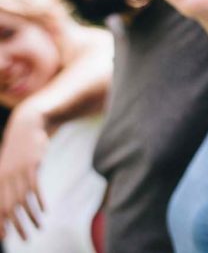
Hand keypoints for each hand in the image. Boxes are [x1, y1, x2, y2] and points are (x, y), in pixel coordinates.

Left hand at [0, 102, 48, 240]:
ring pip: (23, 201)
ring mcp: (17, 172)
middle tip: (24, 239)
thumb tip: (9, 202)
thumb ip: (6, 183)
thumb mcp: (8, 166)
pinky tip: (44, 211)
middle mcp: (4, 178)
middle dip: (15, 226)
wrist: (27, 127)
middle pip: (8, 208)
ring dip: (31, 217)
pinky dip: (39, 202)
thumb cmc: (17, 150)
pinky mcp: (31, 167)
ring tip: (38, 228)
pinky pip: (35, 189)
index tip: (4, 237)